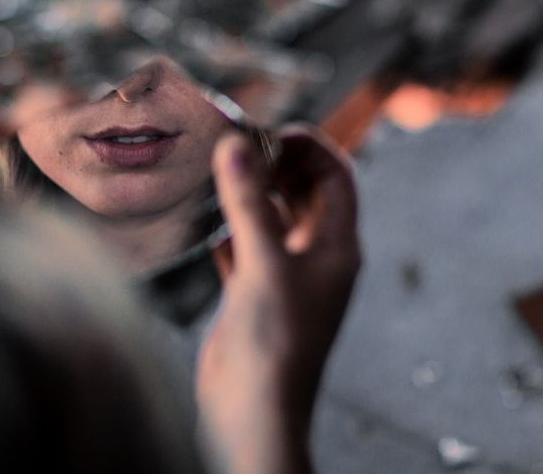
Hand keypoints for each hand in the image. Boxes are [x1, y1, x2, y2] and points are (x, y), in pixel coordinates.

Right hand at [196, 125, 359, 473]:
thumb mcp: (264, 264)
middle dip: (276, 166)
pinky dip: (229, 230)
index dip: (311, 148)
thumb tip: (237, 145)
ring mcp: (284, 277)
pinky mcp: (255, 294)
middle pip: (304, 194)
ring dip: (250, 195)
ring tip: (218, 174)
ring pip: (272, 219)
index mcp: (337, 248)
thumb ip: (249, 203)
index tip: (271, 133)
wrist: (253, 409)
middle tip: (238, 147)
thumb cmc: (275, 344)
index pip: (336, 178)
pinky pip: (245, 248)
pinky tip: (206, 224)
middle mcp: (315, 258)